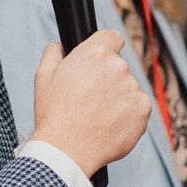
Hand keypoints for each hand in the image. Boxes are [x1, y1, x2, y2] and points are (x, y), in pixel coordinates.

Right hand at [29, 32, 150, 176]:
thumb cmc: (54, 113)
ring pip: (128, 88)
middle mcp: (118, 66)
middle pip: (118, 66)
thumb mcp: (43, 75)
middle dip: (107, 78)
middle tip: (89, 98)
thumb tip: (62, 44)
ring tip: (97, 115)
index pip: (112, 37)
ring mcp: (133, 88)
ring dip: (117, 98)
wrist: (67, 150)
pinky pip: (138, 107)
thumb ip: (55, 51)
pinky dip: (127, 115)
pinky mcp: (143, 109)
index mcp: (95, 53)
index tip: (99, 62)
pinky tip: (109, 124)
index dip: (105, 48)